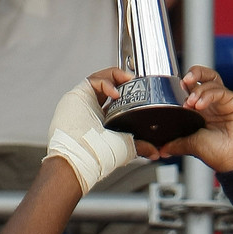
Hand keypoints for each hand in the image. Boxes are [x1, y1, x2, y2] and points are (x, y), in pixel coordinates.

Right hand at [45, 71, 137, 193]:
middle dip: (123, 82)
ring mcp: (84, 102)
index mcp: (102, 122)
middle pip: (109, 86)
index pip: (115, 102)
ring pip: (101, 79)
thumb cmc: (96, 156)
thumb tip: (154, 152)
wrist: (82, 156)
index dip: (128, 94)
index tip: (142, 93)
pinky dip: (107, 81)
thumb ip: (141, 146)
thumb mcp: (125, 148)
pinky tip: (116, 93)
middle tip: (136, 82)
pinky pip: (93, 80)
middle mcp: (92, 111)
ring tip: (129, 80)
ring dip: (117, 76)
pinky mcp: (78, 95)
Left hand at [159, 65, 232, 171]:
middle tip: (183, 81)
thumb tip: (162, 149)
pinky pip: (220, 90)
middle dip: (193, 74)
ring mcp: (225, 102)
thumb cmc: (220, 154)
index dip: (183, 89)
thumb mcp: (192, 145)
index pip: (193, 90)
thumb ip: (177, 143)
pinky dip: (207, 95)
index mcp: (203, 113)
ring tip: (190, 103)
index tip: (172, 93)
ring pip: (212, 80)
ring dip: (198, 89)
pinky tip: (199, 105)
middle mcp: (214, 105)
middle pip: (204, 78)